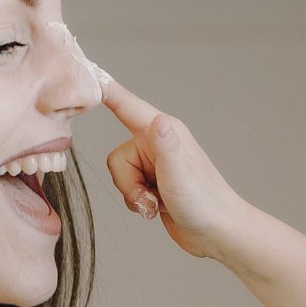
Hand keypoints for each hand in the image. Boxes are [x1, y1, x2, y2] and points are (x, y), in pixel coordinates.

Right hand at [100, 80, 256, 261]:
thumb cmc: (205, 202)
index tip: (88, 72)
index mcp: (163, 131)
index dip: (106, 91)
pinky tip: (158, 208)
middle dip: (129, 183)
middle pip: (116, 157)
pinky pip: (127, 190)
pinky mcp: (151, 183)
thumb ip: (166, 147)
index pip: (127, 106)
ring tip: (159, 203)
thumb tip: (157, 120)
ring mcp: (154, 164)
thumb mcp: (180, 174)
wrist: (217, 233)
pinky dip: (139, 203)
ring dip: (135, 196)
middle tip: (153, 196)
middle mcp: (156, 143)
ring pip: (120, 176)